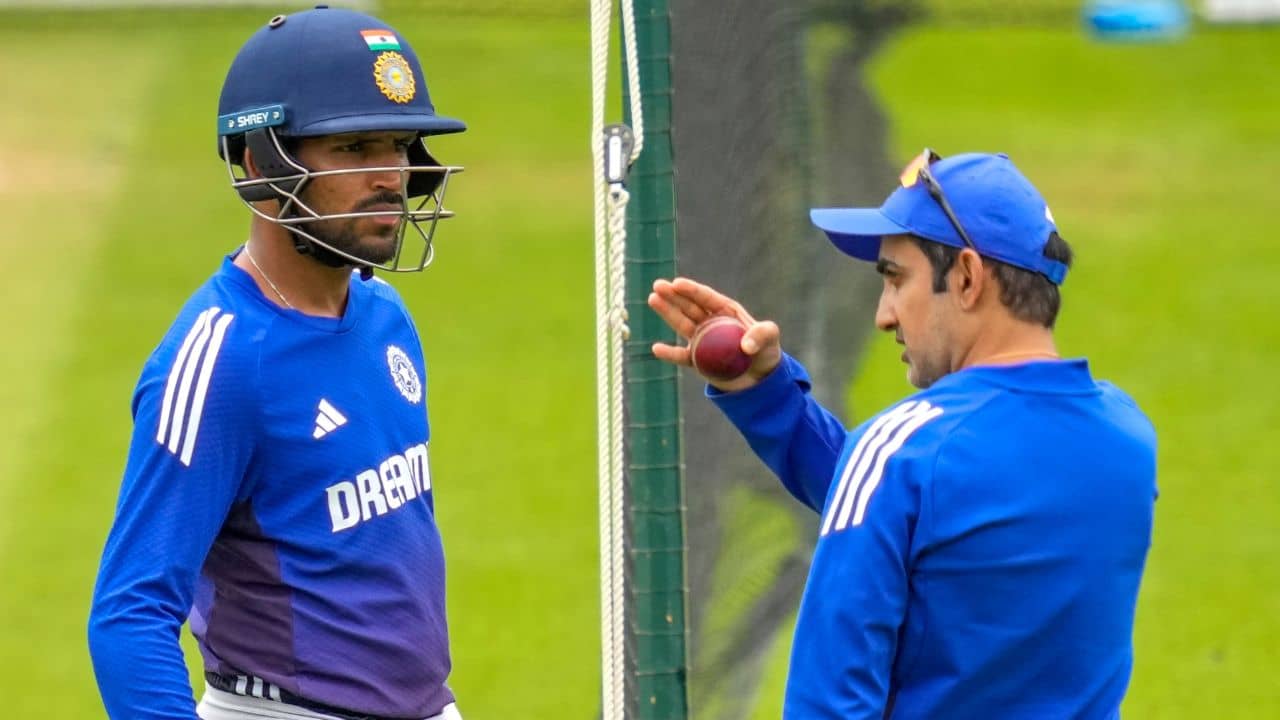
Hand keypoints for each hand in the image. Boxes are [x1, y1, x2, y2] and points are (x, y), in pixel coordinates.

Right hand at [647, 276, 781, 391]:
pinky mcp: (697, 360)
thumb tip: (745, 346)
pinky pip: (681, 356)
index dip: (691, 290)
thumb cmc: (767, 351)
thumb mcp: (771, 337)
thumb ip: (762, 335)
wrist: (760, 378)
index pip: (706, 297)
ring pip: (681, 324)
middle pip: (688, 306)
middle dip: (673, 295)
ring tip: (652, 299)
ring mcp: (702, 340)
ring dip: (667, 313)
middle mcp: (710, 322)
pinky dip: (669, 354)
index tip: (677, 283)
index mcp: (725, 311)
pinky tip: (656, 348)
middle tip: (657, 285)